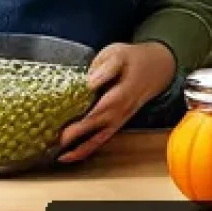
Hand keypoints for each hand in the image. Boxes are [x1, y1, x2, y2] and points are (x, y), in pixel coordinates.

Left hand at [57, 42, 176, 163]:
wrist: (157, 68)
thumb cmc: (134, 59)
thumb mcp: (120, 53)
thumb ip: (106, 67)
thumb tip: (90, 82)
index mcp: (121, 94)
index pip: (99, 110)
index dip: (82, 120)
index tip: (64, 126)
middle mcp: (120, 111)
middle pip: (95, 128)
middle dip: (75, 137)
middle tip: (54, 142)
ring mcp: (119, 120)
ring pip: (99, 139)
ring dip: (80, 150)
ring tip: (60, 157)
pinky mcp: (116, 123)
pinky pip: (101, 139)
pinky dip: (87, 148)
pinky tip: (71, 153)